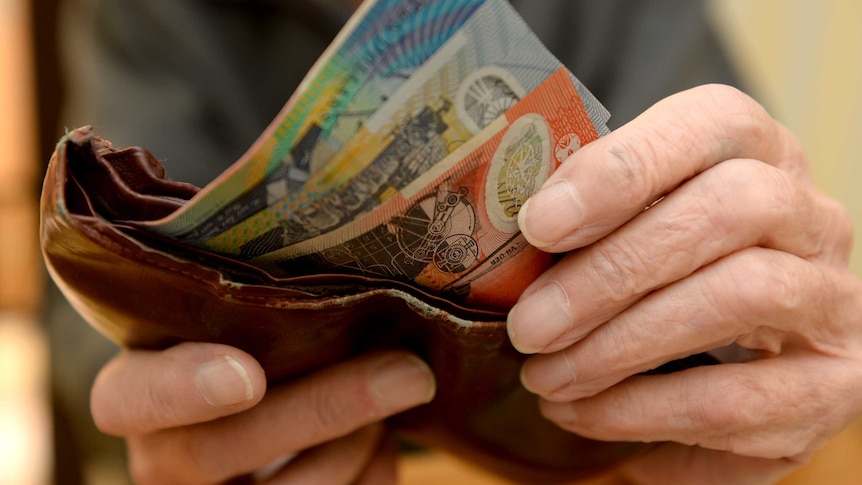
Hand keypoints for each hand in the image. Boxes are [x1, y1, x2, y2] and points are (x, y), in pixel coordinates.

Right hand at [91, 342, 434, 484]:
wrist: (261, 424)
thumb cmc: (253, 352)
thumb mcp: (241, 328)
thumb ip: (265, 320)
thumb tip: (366, 299)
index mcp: (135, 394)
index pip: (127, 399)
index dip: (180, 390)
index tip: (248, 376)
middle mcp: (160, 460)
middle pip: (221, 450)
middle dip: (325, 409)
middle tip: (408, 371)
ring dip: (360, 442)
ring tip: (403, 388)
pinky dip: (375, 471)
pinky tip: (382, 437)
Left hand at [507, 84, 861, 483]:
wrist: (739, 363)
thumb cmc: (659, 275)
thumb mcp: (626, 230)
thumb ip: (583, 220)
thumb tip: (498, 231)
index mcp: (754, 153)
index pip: (711, 124)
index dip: (622, 169)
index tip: (539, 223)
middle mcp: (810, 215)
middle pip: (728, 209)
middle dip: (610, 273)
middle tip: (528, 326)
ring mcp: (832, 298)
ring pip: (744, 295)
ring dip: (621, 346)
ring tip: (545, 377)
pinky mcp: (832, 383)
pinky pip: (740, 399)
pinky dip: (642, 411)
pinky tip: (580, 414)